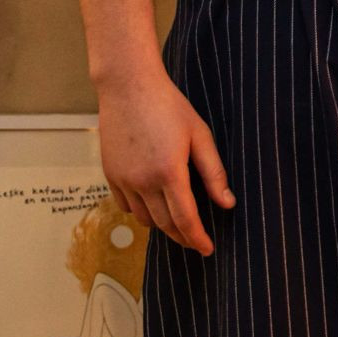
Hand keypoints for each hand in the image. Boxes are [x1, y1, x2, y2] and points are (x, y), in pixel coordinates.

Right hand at [97, 66, 235, 255]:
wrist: (128, 86)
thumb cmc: (169, 106)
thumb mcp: (199, 134)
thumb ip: (214, 172)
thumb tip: (227, 203)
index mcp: (169, 172)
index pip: (186, 220)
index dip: (197, 239)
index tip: (208, 250)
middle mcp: (143, 182)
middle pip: (164, 225)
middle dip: (182, 237)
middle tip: (196, 241)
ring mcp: (123, 180)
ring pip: (144, 219)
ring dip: (162, 224)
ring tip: (177, 219)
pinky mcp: (110, 175)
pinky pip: (126, 206)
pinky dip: (141, 211)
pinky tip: (154, 202)